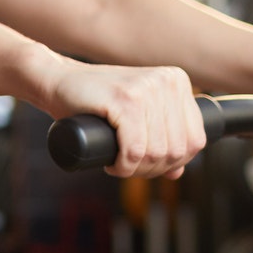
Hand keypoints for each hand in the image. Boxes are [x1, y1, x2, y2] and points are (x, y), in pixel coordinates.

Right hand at [41, 58, 205, 179]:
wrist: (57, 80)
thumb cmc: (95, 100)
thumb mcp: (135, 116)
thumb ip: (159, 138)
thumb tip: (178, 172)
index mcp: (177, 81)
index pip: (196, 139)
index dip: (174, 162)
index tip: (148, 164)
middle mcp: (166, 82)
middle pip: (178, 150)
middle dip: (153, 169)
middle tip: (128, 166)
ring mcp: (146, 88)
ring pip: (156, 153)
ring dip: (136, 170)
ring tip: (118, 163)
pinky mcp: (124, 100)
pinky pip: (134, 150)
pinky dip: (123, 166)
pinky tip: (112, 163)